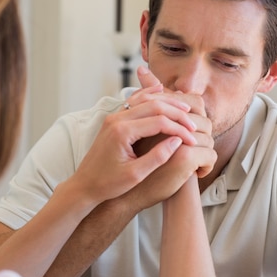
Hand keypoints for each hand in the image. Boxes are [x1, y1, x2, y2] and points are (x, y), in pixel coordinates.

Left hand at [122, 66, 215, 209]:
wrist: (84, 185)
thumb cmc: (108, 184)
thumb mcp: (136, 175)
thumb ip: (157, 157)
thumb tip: (178, 141)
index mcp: (122, 132)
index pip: (159, 121)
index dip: (179, 129)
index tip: (192, 139)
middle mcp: (117, 119)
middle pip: (154, 105)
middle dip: (177, 113)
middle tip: (192, 123)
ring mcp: (114, 117)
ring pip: (145, 99)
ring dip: (166, 102)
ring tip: (185, 109)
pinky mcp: (114, 120)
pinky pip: (135, 101)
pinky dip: (150, 95)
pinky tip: (161, 91)